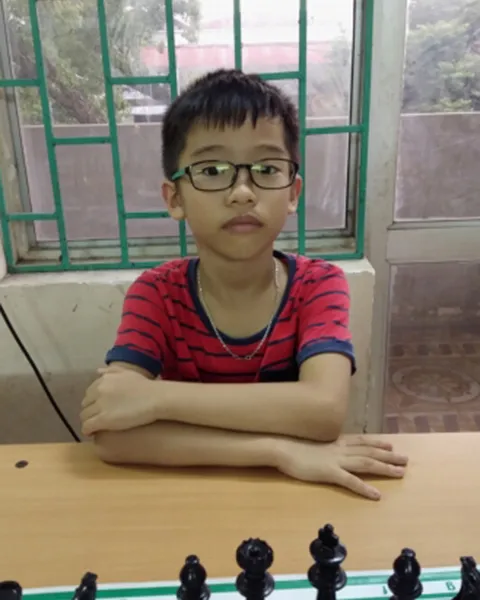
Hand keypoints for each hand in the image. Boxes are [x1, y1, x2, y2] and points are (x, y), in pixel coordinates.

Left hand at [80, 368, 158, 435]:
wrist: (156, 398)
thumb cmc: (145, 387)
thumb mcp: (127, 373)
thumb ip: (112, 371)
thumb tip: (97, 372)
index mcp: (103, 380)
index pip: (89, 394)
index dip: (94, 403)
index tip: (101, 409)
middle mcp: (98, 391)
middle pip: (85, 405)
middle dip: (91, 412)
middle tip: (100, 418)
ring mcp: (100, 405)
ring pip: (84, 417)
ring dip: (89, 422)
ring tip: (97, 428)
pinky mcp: (103, 420)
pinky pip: (87, 427)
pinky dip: (88, 431)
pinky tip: (93, 434)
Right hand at [274, 435, 407, 499]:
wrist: (281, 447)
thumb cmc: (293, 446)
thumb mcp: (313, 443)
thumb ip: (325, 446)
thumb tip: (330, 448)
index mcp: (336, 442)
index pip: (362, 441)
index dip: (377, 443)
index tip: (391, 446)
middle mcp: (340, 449)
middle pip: (369, 452)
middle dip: (389, 456)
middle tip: (405, 460)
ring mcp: (336, 460)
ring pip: (366, 463)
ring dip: (385, 468)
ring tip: (400, 473)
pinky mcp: (329, 472)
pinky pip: (351, 481)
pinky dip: (365, 488)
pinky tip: (376, 495)